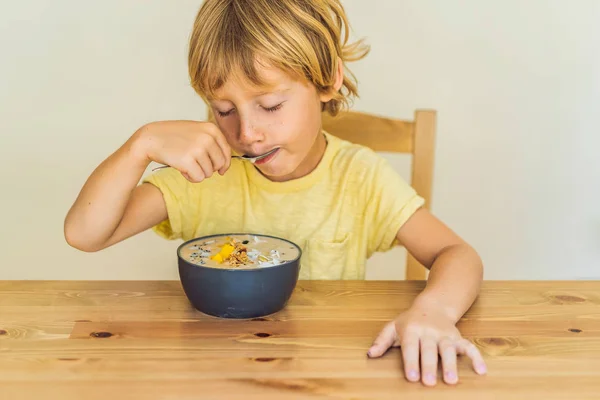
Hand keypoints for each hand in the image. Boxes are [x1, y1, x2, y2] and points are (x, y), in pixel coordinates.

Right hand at [133, 120, 231, 181]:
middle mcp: (207, 137)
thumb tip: (225, 166)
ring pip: (209, 173)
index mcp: (211, 129)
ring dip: (198, 172)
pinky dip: (191, 177)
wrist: (150, 138)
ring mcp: (198, 149)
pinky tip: (182, 169)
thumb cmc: (174, 137)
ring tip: (186, 163)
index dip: (224, 164)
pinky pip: (199, 178)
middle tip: (196, 165)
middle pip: (220, 164)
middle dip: (209, 168)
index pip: (227, 152)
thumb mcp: (196, 131)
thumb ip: (212, 143)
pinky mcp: (188, 161)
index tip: (220, 170)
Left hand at [367, 303, 486, 385]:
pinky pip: (469, 346)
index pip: (411, 347)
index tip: (411, 376)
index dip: (411, 362)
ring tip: (451, 380)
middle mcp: (429, 332)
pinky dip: (476, 357)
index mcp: (412, 330)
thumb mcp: (393, 327)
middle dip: (429, 366)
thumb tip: (370, 354)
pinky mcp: (457, 337)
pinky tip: (481, 370)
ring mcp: (445, 335)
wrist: (433, 305)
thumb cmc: (410, 321)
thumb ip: (382, 341)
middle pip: (429, 350)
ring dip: (450, 364)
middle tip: (429, 382)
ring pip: (448, 349)